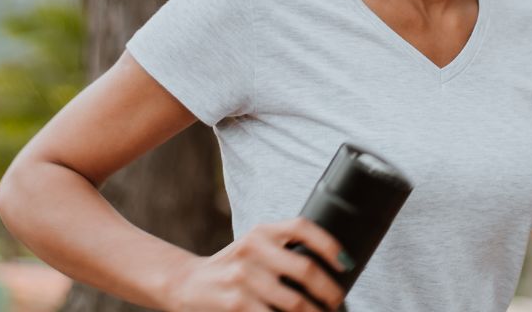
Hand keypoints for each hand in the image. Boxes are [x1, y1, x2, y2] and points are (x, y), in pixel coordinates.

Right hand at [163, 217, 348, 311]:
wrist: (186, 283)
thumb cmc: (231, 268)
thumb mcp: (253, 247)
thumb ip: (282, 250)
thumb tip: (330, 268)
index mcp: (262, 231)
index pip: (302, 227)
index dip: (328, 244)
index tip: (345, 263)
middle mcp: (253, 249)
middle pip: (306, 268)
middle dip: (329, 291)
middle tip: (336, 302)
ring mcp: (244, 278)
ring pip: (296, 302)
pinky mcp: (237, 304)